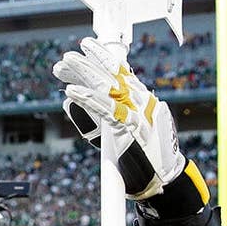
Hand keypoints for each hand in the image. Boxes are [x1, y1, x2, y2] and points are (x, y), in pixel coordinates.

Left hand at [53, 37, 186, 200]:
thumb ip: (102, 114)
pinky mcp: (131, 128)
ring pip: (107, 86)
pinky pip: (106, 110)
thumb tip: (71, 102)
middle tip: (65, 59)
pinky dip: (87, 99)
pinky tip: (71, 92)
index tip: (86, 46)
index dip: (101, 56)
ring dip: (84, 74)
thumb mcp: (123, 129)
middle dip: (86, 64)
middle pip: (111, 75)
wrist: (163, 179)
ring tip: (63, 66)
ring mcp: (138, 112)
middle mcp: (141, 100)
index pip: (120, 71)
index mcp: (141, 98)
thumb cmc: (143, 156)